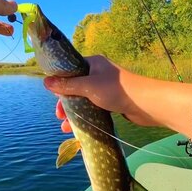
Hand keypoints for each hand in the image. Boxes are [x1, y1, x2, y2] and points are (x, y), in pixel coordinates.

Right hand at [44, 55, 191, 139]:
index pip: (70, 70)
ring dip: (74, 112)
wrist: (145, 104)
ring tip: (66, 127)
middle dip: (66, 102)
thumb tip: (46, 82)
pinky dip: (85, 115)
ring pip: (83, 99)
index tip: (53, 96)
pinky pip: (92, 107)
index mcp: (93, 63)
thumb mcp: (88, 87)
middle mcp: (98, 72)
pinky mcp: (111, 100)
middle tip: (59, 115)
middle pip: (74, 86)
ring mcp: (104, 87)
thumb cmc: (116, 90)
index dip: (59, 83)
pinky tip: (78, 127)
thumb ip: (67, 85)